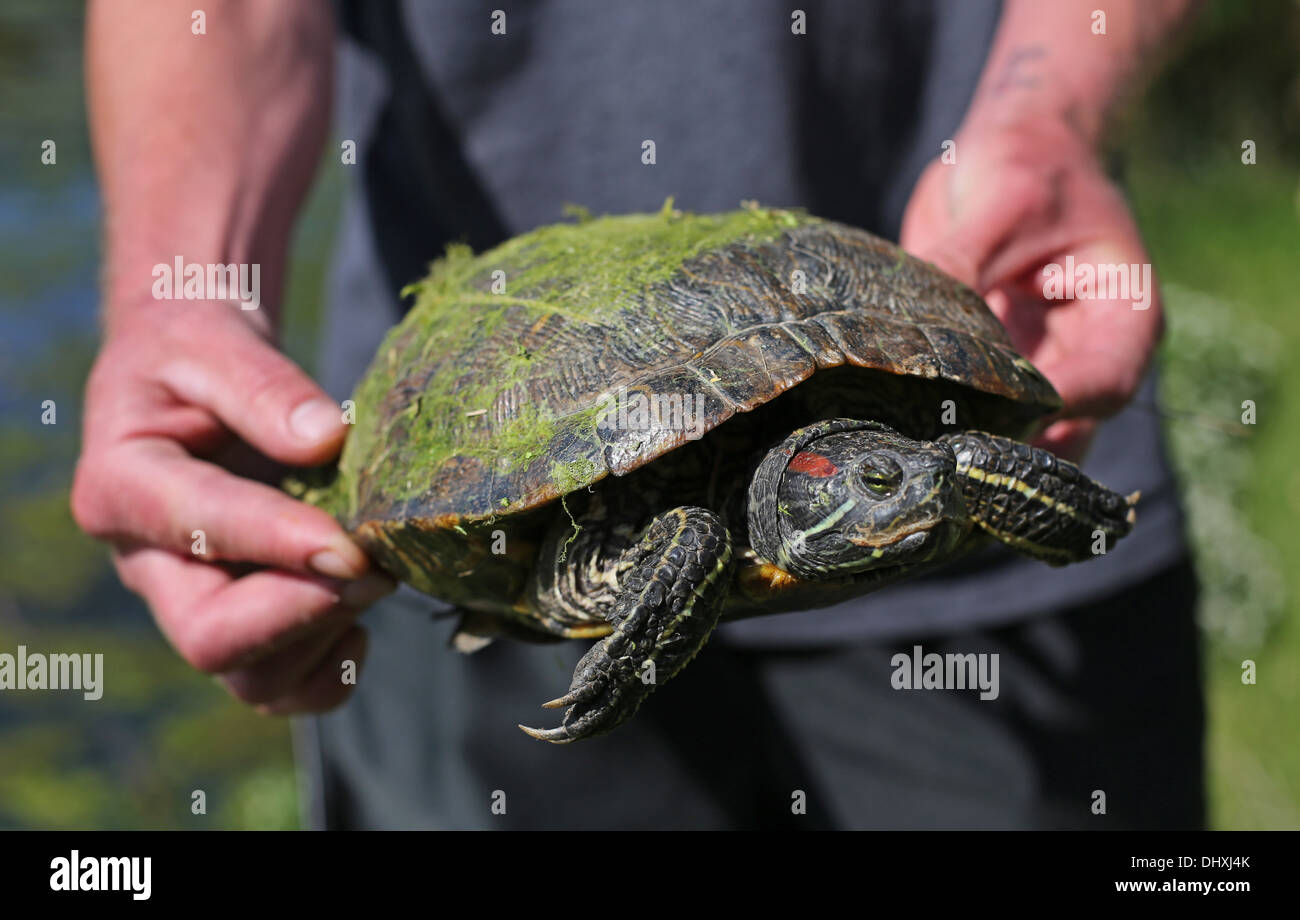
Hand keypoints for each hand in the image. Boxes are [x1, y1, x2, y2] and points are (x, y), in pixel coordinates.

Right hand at [71, 301, 394, 712]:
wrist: (195, 378)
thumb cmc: (196, 352)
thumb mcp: (217, 342)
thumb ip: (264, 388)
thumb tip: (324, 440)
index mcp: (121, 486)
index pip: (199, 531)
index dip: (279, 544)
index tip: (353, 547)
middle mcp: (149, 563)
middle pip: (209, 639)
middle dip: (303, 614)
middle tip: (377, 569)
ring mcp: (194, 601)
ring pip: (250, 679)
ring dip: (325, 640)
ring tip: (377, 575)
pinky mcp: (240, 619)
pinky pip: (284, 686)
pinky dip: (330, 669)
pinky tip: (360, 616)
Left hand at [901, 116, 1161, 459]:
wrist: (1006, 149)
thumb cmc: (1028, 164)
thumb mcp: (1004, 202)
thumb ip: (962, 263)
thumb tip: (910, 326)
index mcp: (1123, 317)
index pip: (1104, 385)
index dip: (1054, 407)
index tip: (996, 413)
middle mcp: (1085, 357)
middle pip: (1062, 432)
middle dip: (1011, 448)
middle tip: (950, 459)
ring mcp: (1037, 371)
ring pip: (1016, 437)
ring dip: (971, 445)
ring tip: (919, 454)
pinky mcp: (990, 372)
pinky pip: (968, 412)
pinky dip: (939, 423)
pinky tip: (900, 431)